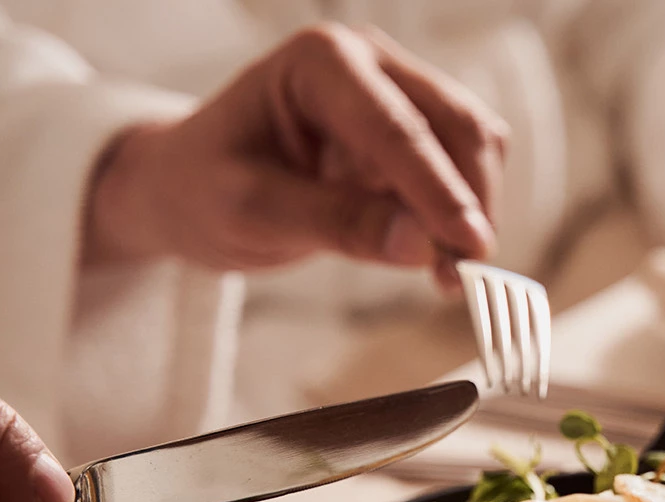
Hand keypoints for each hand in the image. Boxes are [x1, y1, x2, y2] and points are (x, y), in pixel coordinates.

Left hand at [83, 23, 508, 281]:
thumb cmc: (204, 186)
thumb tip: (421, 246)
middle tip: (464, 274)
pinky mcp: (413, 132)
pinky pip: (463, 168)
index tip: (468, 245)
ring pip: (473, 145)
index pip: (395, 126)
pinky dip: (462, 214)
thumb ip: (336, 223)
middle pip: (454, 124)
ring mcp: (397, 92)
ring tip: (449, 276)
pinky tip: (440, 258)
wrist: (190, 189)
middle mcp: (368, 62)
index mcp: (319, 61)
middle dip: (467, 201)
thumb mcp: (251, 211)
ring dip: (473, 211)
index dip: (438, 189)